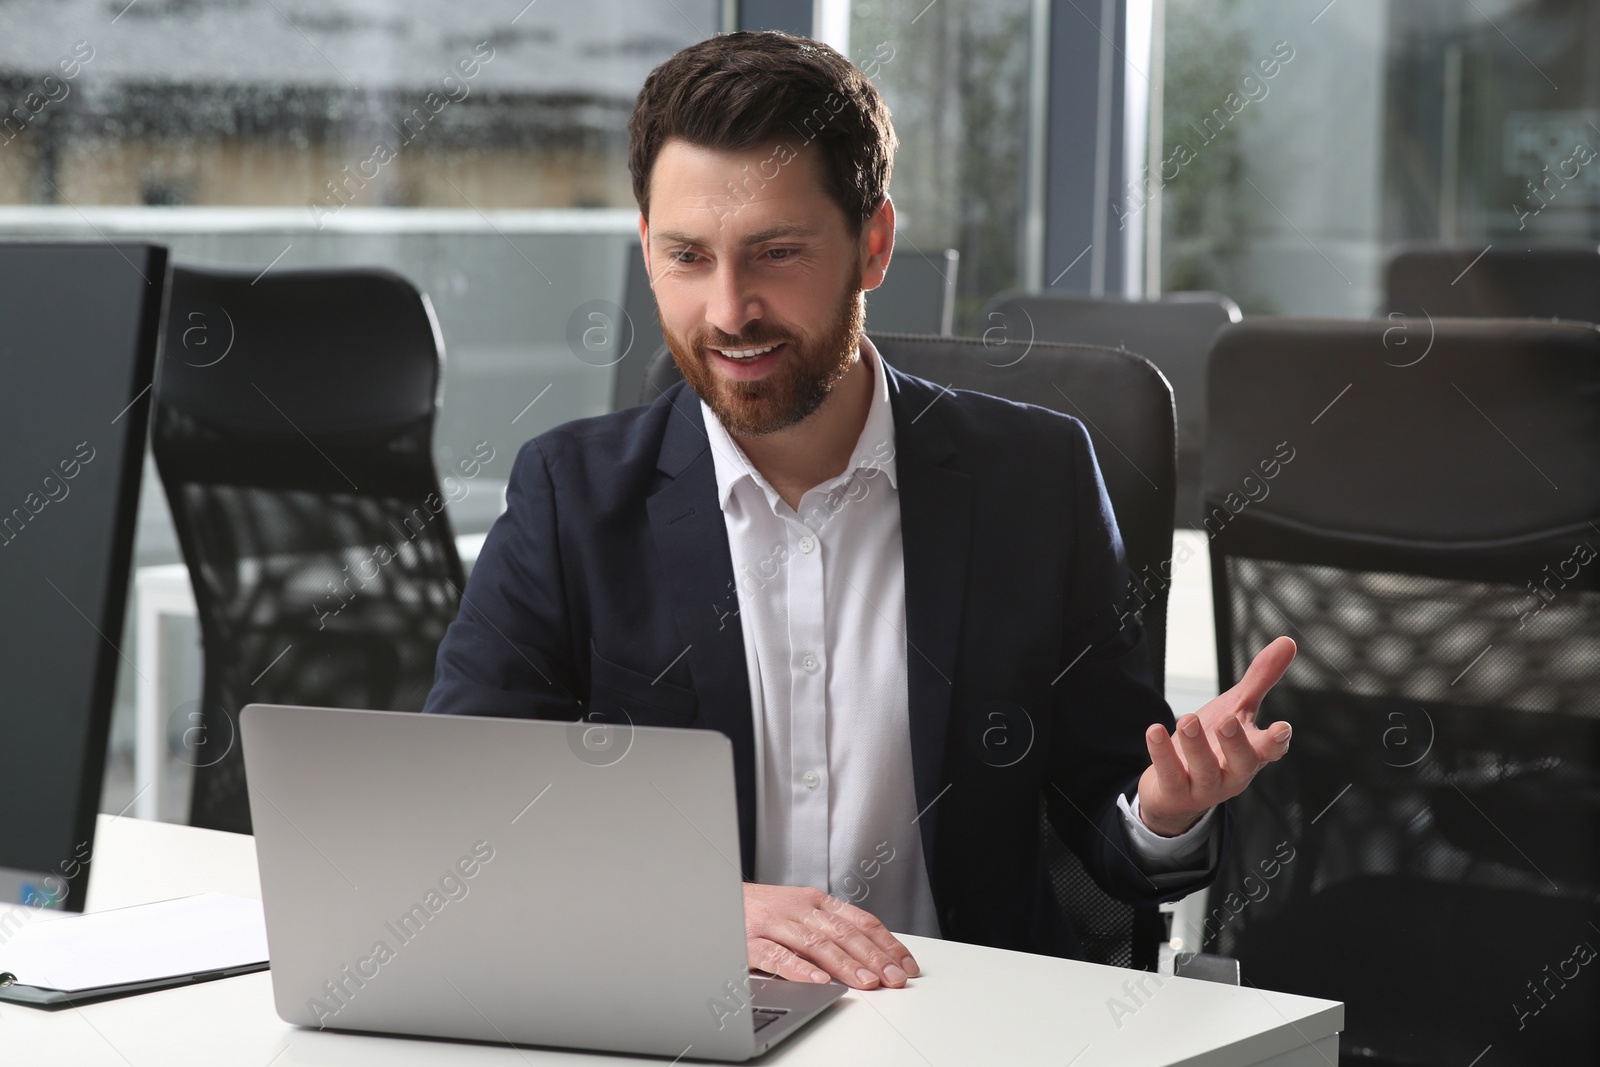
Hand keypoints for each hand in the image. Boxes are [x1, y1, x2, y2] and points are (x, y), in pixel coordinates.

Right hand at [742, 883, 918, 988]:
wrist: (711, 897)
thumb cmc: (759, 910)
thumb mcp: (799, 911)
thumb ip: (829, 929)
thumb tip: (870, 956)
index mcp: (815, 900)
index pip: (860, 920)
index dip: (886, 942)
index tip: (905, 964)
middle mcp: (798, 908)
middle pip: (843, 933)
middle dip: (873, 957)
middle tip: (894, 977)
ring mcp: (773, 923)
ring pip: (816, 943)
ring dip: (844, 964)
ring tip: (866, 981)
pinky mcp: (749, 941)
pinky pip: (777, 956)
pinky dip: (799, 969)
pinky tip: (817, 981)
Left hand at [1137, 636, 1296, 836]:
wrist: (1176, 789)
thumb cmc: (1213, 745)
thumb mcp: (1236, 709)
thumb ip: (1260, 679)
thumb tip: (1287, 642)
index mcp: (1251, 752)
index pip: (1270, 750)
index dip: (1276, 741)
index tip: (1282, 728)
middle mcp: (1232, 772)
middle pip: (1242, 763)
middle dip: (1236, 743)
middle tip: (1227, 721)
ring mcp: (1204, 786)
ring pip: (1204, 770)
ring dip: (1195, 745)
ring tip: (1187, 720)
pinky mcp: (1175, 792)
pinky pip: (1170, 774)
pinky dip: (1162, 753)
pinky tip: (1155, 731)